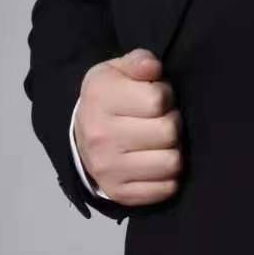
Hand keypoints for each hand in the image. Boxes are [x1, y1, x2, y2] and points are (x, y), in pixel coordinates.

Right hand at [74, 47, 182, 205]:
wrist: (80, 137)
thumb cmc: (108, 98)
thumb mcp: (118, 71)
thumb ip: (139, 61)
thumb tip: (153, 68)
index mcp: (100, 99)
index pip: (157, 100)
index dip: (165, 95)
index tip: (157, 97)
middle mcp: (100, 136)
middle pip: (168, 132)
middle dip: (171, 122)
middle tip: (160, 121)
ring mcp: (108, 169)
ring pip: (171, 163)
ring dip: (173, 150)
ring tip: (160, 142)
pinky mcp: (119, 193)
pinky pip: (166, 189)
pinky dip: (168, 177)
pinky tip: (156, 163)